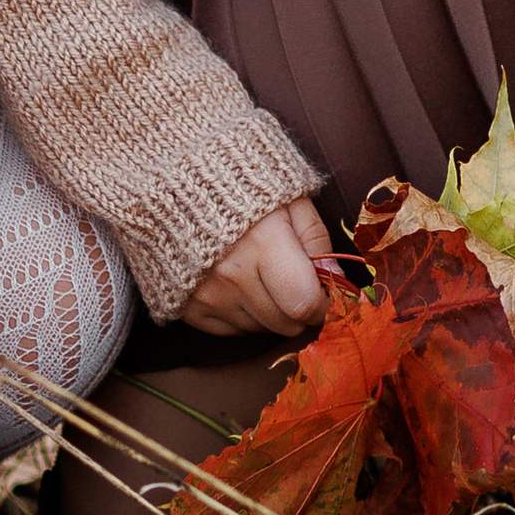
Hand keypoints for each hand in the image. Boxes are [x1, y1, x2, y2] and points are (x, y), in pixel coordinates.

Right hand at [180, 195, 336, 339]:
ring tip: (264, 274)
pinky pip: (232, 331)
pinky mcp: (189, 309)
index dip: (324, 304)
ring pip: (261, 329)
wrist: (177, 182)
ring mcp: (208, 296)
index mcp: (264, 244)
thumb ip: (316, 239)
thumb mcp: (291, 198)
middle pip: (285, 323)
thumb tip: (336, 279)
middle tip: (297, 280)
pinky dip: (244, 314)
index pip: (304, 303)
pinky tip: (241, 284)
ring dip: (272, 310)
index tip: (327, 293)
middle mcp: (234, 278)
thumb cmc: (244, 183)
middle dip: (300, 308)